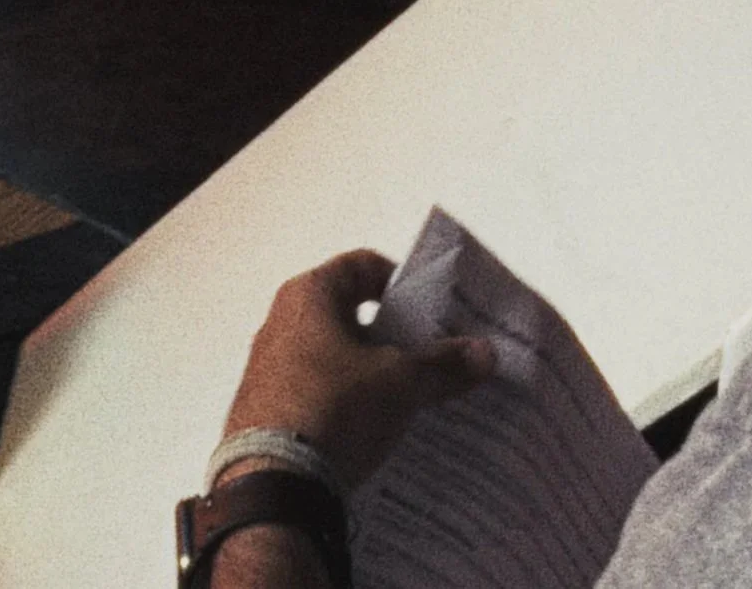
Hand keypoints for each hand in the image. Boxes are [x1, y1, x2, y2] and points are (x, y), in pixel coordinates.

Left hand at [223, 250, 495, 490]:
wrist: (274, 484)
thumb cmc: (337, 408)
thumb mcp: (401, 383)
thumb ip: (443, 364)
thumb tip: (484, 353)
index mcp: (308, 296)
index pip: (361, 266)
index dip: (401, 282)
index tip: (433, 310)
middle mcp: (280, 322)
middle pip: (348, 313)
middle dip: (392, 334)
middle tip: (433, 354)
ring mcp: (268, 367)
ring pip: (333, 356)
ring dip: (371, 371)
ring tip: (412, 395)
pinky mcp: (266, 408)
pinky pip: (317, 391)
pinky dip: (347, 400)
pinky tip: (376, 426)